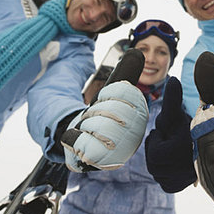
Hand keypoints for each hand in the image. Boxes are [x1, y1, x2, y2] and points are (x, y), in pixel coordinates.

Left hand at [60, 49, 147, 171]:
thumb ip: (125, 73)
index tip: (107, 97)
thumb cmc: (101, 114)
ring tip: (87, 126)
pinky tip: (77, 138)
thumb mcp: (114, 91)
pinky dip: (74, 136)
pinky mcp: (95, 162)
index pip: (129, 99)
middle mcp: (131, 141)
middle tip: (94, 114)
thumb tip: (137, 51)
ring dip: (86, 122)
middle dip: (98, 109)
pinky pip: (82, 144)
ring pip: (98, 127)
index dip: (113, 94)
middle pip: (113, 113)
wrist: (80, 138)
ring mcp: (114, 154)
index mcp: (139, 121)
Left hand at [145, 77, 196, 192]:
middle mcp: (186, 170)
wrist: (212, 142)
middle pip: (153, 163)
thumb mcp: (179, 112)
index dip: (160, 139)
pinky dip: (166, 173)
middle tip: (170, 140)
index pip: (155, 151)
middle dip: (158, 148)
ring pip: (157, 172)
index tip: (171, 133)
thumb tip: (173, 80)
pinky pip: (165, 183)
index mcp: (184, 151)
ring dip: (161, 160)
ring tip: (174, 150)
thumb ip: (174, 99)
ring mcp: (185, 181)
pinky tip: (175, 163)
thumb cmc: (192, 125)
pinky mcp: (182, 187)